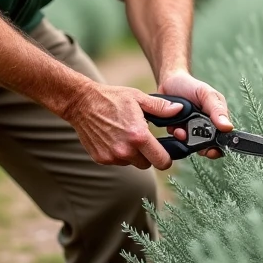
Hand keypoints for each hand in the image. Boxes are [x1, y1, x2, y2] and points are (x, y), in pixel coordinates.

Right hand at [61, 82, 182, 169]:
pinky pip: (117, 161)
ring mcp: (112, 157)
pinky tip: (113, 138)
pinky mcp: (101, 159)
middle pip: (147, 164)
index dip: (166, 158)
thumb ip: (161, 108)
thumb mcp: (139, 98)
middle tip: (142, 139)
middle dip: (148, 155)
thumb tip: (180, 110)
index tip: (164, 152)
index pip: (162, 161)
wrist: (82, 103)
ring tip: (125, 135)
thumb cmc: (112, 98)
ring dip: (132, 154)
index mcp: (139, 136)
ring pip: (131, 163)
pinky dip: (118, 153)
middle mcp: (125, 150)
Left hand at [157, 71, 232, 159]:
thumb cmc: (191, 86)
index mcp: (217, 119)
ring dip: (185, 140)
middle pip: (206, 146)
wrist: (169, 81)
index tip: (211, 149)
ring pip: (190, 145)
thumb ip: (217, 110)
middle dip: (198, 145)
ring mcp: (190, 130)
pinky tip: (173, 127)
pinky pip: (176, 140)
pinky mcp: (177, 131)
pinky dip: (174, 135)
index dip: (217, 147)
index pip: (222, 139)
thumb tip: (228, 127)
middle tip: (191, 139)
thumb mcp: (207, 94)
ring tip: (179, 130)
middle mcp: (205, 127)